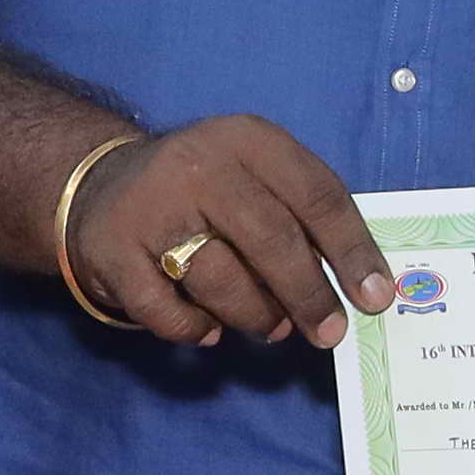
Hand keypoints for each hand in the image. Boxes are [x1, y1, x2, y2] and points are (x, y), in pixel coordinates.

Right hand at [65, 112, 386, 348]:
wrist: (98, 185)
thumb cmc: (203, 191)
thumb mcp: (255, 178)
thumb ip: (303, 219)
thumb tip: (359, 288)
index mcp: (248, 140)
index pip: (317, 196)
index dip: (353, 252)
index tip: (376, 298)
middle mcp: (199, 166)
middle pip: (273, 240)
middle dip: (309, 296)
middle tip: (328, 333)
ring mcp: (151, 207)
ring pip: (221, 280)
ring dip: (256, 317)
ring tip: (270, 326)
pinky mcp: (112, 250)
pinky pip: (167, 311)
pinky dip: (195, 329)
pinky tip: (208, 328)